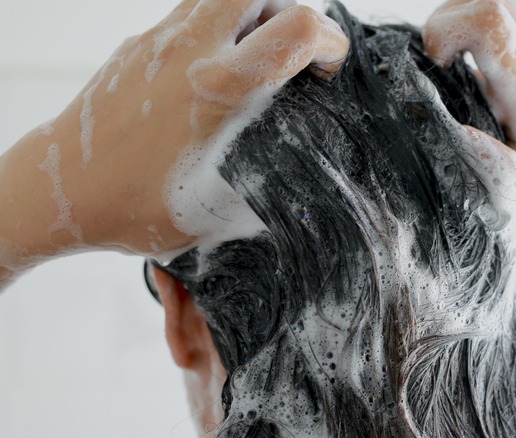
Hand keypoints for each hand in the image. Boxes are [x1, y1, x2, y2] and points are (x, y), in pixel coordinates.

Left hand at [1, 0, 348, 262]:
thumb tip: (300, 189)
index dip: (330, 41)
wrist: (58, 191)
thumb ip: (269, 192)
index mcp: (220, 89)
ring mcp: (158, 42)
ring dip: (250, 18)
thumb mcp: (220, 213)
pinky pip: (188, 19)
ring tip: (252, 62)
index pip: (298, 28)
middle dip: (289, 10)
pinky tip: (207, 80)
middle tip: (291, 50)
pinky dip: (213, 34)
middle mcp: (190, 52)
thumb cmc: (133, 207)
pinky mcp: (136, 46)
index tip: (328, 65)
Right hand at [423, 0, 515, 264]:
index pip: (491, 22)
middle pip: (484, 7)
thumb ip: (500, 176)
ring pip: (484, 26)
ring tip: (436, 97)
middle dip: (442, 31)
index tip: (434, 71)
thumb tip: (458, 134)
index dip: (448, 31)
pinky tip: (454, 110)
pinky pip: (484, 51)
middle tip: (428, 79)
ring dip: (449, 48)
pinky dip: (457, 66)